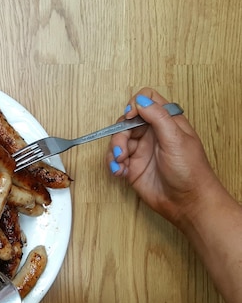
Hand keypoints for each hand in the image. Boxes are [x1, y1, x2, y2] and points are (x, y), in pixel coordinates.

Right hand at [105, 88, 221, 226]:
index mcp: (166, 122)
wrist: (186, 202)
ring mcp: (141, 150)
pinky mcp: (132, 166)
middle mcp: (152, 133)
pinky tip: (121, 173)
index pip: (146, 101)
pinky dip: (113, 165)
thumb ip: (158, 117)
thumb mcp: (176, 139)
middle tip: (123, 151)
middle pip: (126, 122)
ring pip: (117, 141)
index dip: (135, 106)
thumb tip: (140, 101)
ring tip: (120, 165)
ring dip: (114, 152)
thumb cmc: (189, 171)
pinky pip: (115, 160)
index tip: (130, 119)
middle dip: (119, 135)